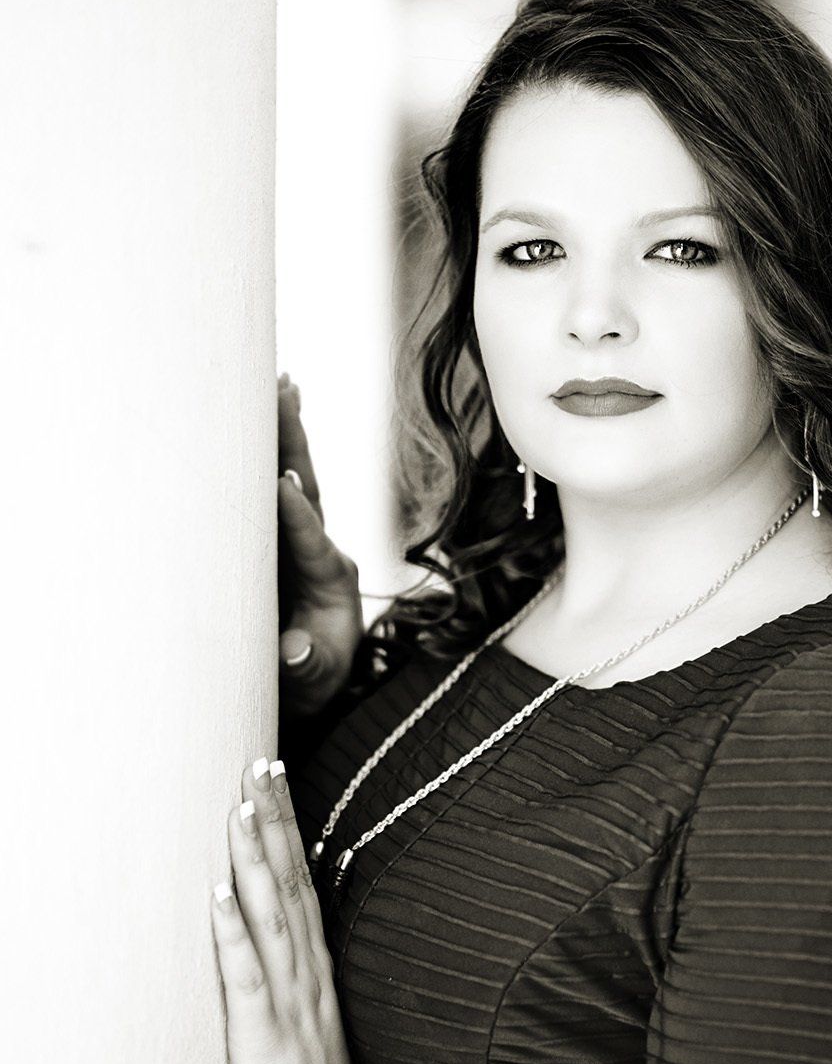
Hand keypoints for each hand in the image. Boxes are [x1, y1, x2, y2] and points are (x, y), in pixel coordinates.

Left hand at [211, 750, 372, 1063]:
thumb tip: (285, 929)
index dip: (285, 824)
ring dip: (256, 858)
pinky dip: (234, 934)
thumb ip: (299, 973)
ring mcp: (286, 1001)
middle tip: (259, 760)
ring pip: (270, 916)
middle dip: (272, 818)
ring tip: (241, 805)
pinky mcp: (262, 1035)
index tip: (272, 771)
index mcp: (312, 968)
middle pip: (287, 882)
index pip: (299, 880)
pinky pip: (247, 977)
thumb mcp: (309, 1021)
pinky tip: (220, 896)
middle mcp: (303, 973)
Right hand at [277, 374, 365, 719]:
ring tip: (277, 379)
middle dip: (292, 442)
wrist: (313, 681)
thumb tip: (296, 652)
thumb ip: (309, 669)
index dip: (296, 515)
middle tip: (282, 392)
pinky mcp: (279, 536)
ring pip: (289, 474)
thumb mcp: (316, 684)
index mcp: (331, 580)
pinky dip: (272, 443)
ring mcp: (299, 537)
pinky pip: (273, 482)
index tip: (281, 484)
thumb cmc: (314, 683)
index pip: (311, 540)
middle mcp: (319, 547)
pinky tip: (269, 400)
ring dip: (283, 429)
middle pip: (305, 487)